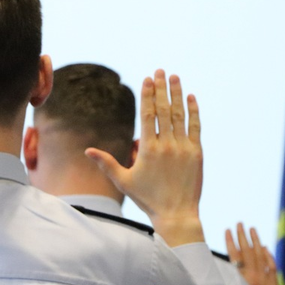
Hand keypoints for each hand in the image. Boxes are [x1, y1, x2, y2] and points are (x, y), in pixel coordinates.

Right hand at [86, 70, 204, 246]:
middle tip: (160, 70)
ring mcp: (184, 148)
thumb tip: (88, 150)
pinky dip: (193, 111)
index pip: (148, 115)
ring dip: (177, 94)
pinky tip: (190, 97)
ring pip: (180, 115)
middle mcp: (167, 145)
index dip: (148, 95)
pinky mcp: (197, 153)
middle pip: (164, 110)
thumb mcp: (124, 182)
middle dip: (161, 88)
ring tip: (174, 77)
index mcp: (148, 150)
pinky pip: (195, 126)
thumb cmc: (148, 199)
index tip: (147, 79)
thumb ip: (106, 163)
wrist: (177, 214)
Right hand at [225, 223, 281, 284]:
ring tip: (252, 229)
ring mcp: (266, 279)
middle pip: (249, 251)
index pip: (235, 255)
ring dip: (256, 241)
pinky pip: (271, 265)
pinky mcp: (274, 284)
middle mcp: (255, 277)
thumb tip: (216, 272)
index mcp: (242, 281)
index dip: (231, 242)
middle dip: (243, 236)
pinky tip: (265, 248)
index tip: (227, 230)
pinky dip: (268, 255)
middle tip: (240, 223)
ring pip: (261, 255)